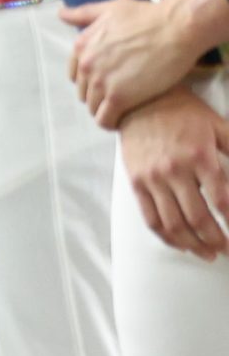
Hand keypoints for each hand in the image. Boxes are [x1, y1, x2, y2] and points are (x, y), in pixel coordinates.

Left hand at [67, 0, 205, 126]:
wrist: (175, 28)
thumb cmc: (147, 16)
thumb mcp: (110, 8)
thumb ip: (84, 14)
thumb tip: (61, 14)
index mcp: (81, 46)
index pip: (74, 74)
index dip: (89, 81)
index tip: (105, 84)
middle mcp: (86, 65)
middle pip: (84, 92)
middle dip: (98, 96)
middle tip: (118, 97)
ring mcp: (101, 82)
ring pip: (93, 107)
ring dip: (105, 110)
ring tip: (122, 109)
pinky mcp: (119, 97)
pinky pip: (105, 119)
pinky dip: (111, 123)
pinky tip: (122, 121)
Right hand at [116, 89, 228, 257]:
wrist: (140, 102)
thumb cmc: (183, 113)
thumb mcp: (218, 125)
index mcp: (199, 156)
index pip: (222, 200)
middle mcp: (174, 170)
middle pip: (198, 218)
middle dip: (217, 240)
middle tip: (227, 250)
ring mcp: (152, 178)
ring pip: (174, 224)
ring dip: (194, 245)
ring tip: (208, 254)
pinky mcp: (136, 183)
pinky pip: (151, 218)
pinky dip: (167, 237)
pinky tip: (181, 245)